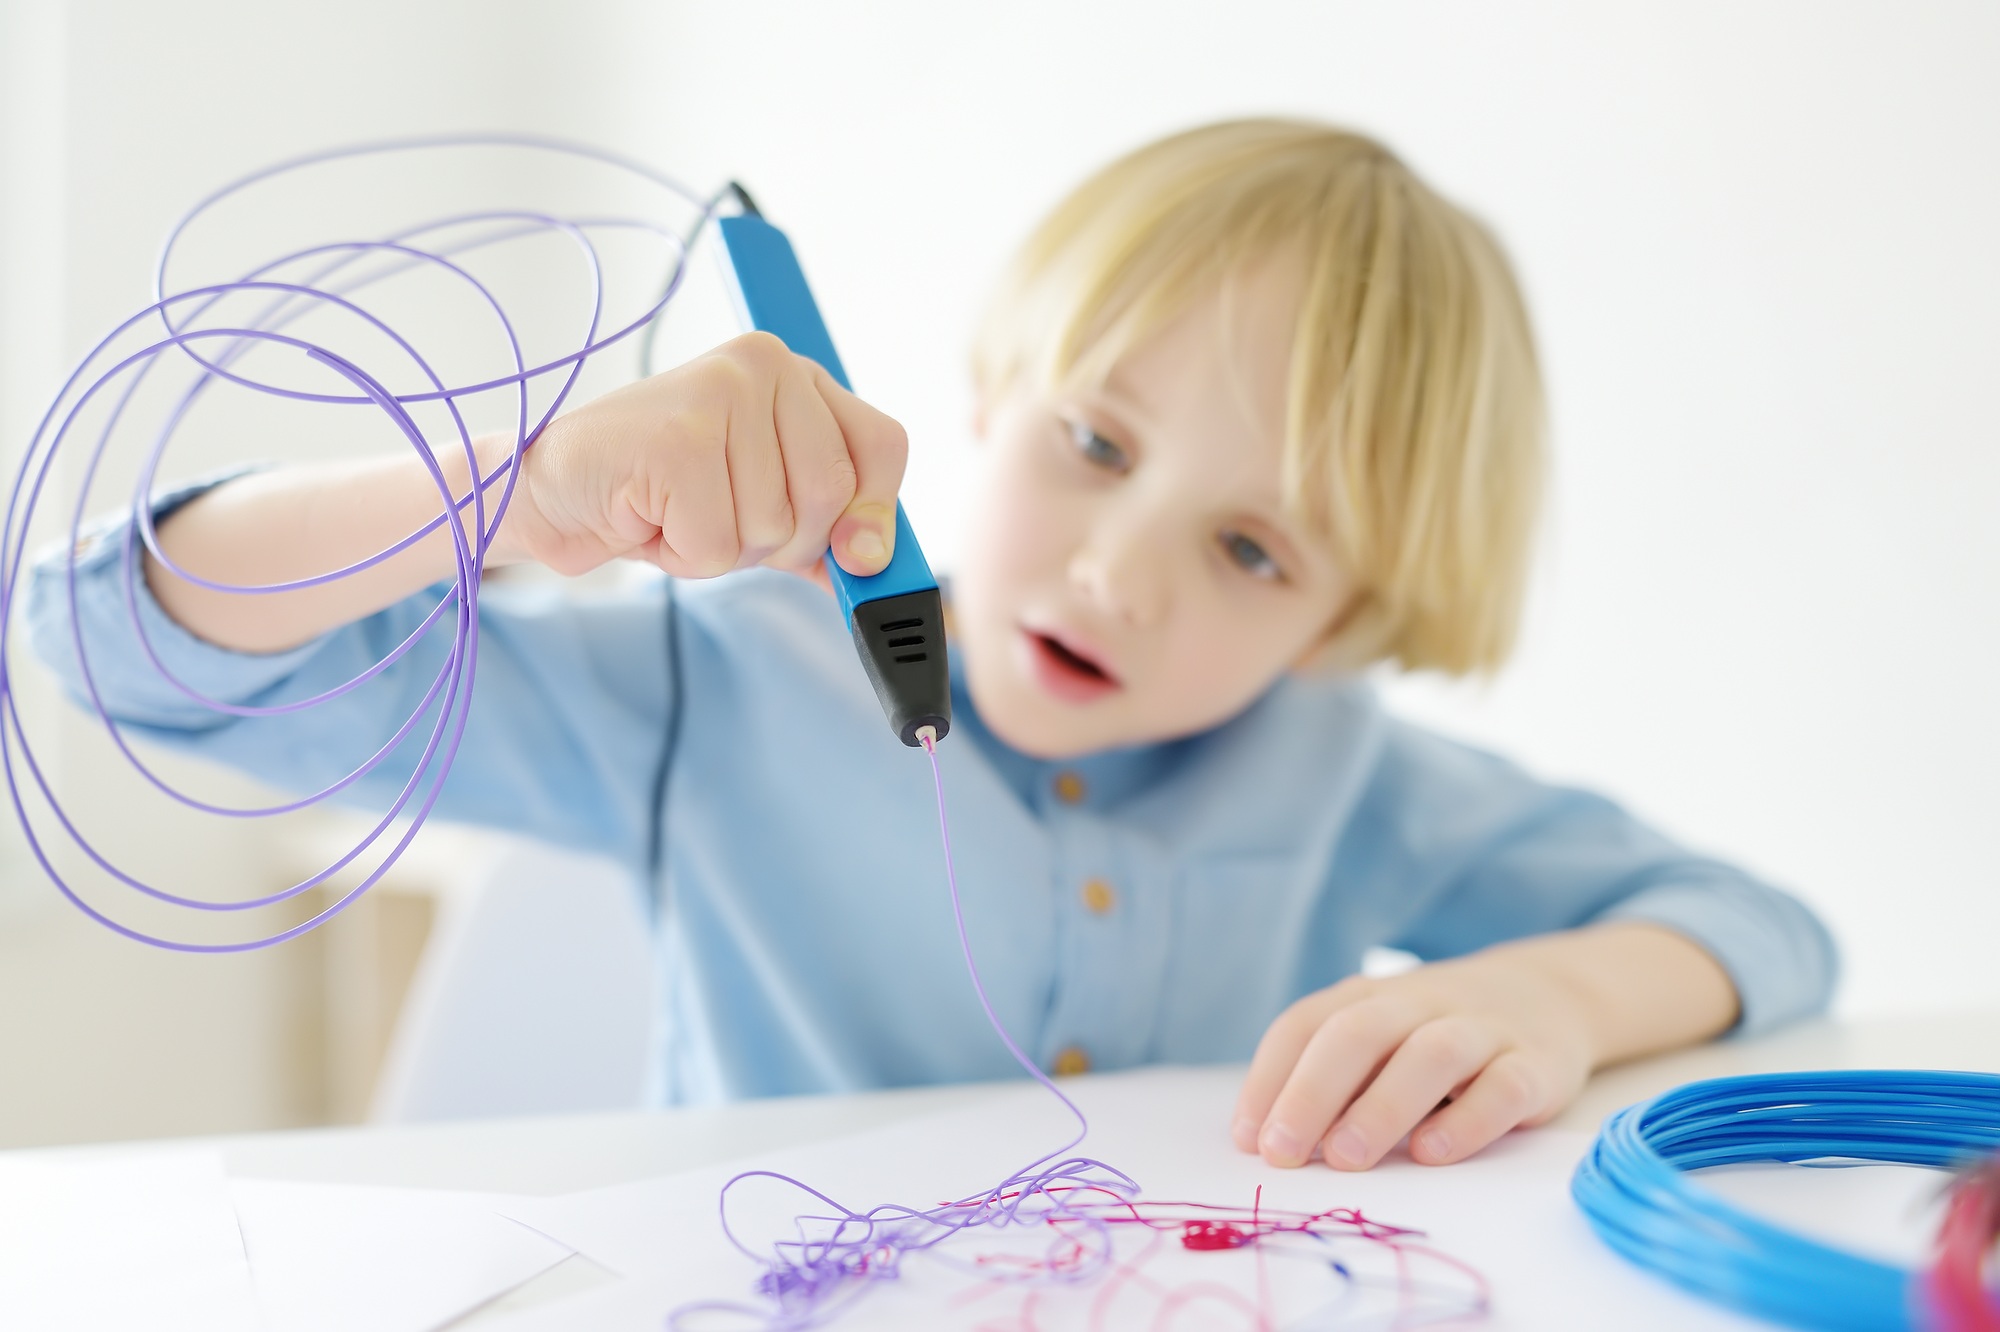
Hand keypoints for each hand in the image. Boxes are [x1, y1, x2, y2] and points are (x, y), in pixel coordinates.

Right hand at [497, 331, 906, 580]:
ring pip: (776, 525)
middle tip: (722, 519)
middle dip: (783, 540)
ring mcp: (720, 393)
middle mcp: (764, 365)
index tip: (854, 553)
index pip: (882, 446)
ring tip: (680, 513)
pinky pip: (719, 543)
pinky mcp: (679, 438)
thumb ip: (829, 532)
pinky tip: (651, 518)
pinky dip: (685, 554)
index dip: (874, 511)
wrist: (555, 492)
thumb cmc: (664, 497)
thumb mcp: (764, 510)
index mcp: (794, 373)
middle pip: (834, 494)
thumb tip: (879, 566)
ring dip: (725, 549)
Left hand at [1230, 923, 1738, 1169]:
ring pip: (1430, 1055)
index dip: (1270, 1079)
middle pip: (1358, 1033)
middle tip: (1283, 1155)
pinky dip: (1465, 1122)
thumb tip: (1265, 1141)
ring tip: (1346, 1158)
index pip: (1305, 1025)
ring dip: (1381, 1107)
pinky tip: (1431, 1155)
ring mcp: (1481, 1030)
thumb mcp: (1380, 1040)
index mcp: (1368, 997)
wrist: (1548, 996)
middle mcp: (1420, 1003)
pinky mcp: (1535, 1066)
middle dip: (1311, 1094)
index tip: (1247, 1140)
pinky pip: (1502, 1088)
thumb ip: (1331, 1080)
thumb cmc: (1434, 1035)